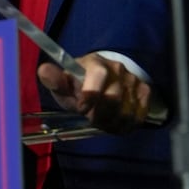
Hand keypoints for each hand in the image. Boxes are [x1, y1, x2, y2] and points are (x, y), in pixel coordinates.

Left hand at [38, 53, 152, 133]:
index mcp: (95, 63)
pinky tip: (113, 122)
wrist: (102, 82)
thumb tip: (43, 70)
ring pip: (126, 112)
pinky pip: (138, 117)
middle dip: (98, 115)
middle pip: (113, 99)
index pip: (99, 75)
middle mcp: (117, 68)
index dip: (91, 95)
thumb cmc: (78, 85)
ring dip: (111, 123)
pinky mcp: (145, 91)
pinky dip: (123, 126)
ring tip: (100, 120)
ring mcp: (133, 80)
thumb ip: (54, 80)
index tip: (81, 109)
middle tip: (90, 117)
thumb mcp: (63, 84)